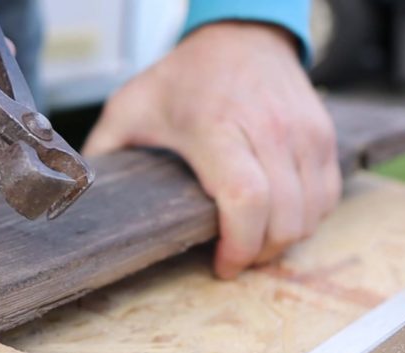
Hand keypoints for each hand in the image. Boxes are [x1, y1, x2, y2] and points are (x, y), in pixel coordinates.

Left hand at [84, 23, 340, 278]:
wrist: (240, 34)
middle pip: (283, 217)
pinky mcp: (324, 135)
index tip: (221, 266)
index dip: (238, 245)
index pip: (245, 198)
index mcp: (215, 127)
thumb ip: (105, 152)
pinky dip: (308, 218)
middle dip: (259, 253)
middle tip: (234, 260)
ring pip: (311, 212)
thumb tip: (74, 195)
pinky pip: (329, 196)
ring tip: (253, 243)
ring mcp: (303, 131)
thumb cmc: (183, 77)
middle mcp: (268, 129)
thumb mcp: (130, 107)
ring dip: (284, 240)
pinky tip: (278, 220)